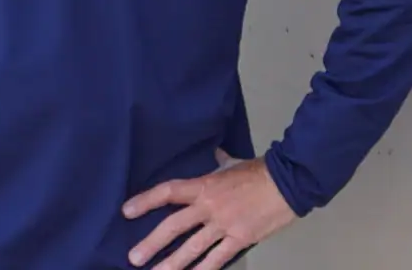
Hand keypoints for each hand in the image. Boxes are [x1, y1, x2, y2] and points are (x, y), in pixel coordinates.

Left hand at [122, 150, 296, 268]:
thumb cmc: (257, 171)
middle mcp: (209, 207)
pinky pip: (217, 260)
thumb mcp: (231, 162)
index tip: (127, 211)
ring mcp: (224, 226)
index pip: (169, 192)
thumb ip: (218, 163)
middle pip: (174, 226)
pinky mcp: (240, 241)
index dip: (146, 200)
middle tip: (133, 257)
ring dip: (172, 264)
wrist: (286, 183)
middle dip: (152, 242)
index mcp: (204, 185)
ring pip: (192, 248)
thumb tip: (214, 155)